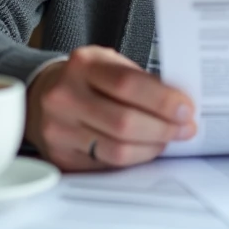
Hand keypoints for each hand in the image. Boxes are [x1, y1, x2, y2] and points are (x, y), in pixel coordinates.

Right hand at [25, 45, 196, 170]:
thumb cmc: (84, 78)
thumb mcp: (108, 63)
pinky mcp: (61, 155)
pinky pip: (107, 164)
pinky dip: (133, 159)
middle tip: (185, 129)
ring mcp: (59, 128)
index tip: (186, 109)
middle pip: (124, 122)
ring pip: (118, 149)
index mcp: (82, 65)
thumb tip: (178, 105)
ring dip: (152, 148)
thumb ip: (140, 80)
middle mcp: (65, 96)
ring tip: (167, 140)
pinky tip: (144, 149)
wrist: (42, 93)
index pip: (128, 84)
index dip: (163, 100)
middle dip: (163, 128)